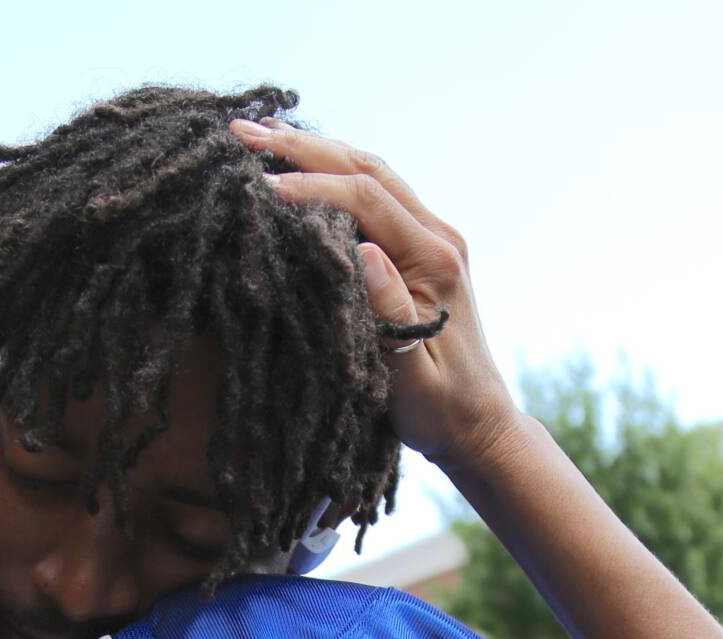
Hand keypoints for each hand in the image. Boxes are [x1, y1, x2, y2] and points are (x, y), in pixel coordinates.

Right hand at [232, 120, 521, 471]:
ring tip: (262, 134)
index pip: (366, 200)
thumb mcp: (411, 375)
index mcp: (434, 261)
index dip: (310, 185)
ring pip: (372, 172)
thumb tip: (363, 252)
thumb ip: (390, 314)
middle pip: (367, 169)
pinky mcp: (422, 246)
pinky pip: (376, 192)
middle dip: (304, 147)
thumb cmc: (441, 410)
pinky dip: (334, 170)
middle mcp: (438, 237)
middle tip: (242, 132)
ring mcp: (433, 237)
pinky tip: (301, 163)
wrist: (479, 423)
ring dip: (317, 149)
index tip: (258, 184)